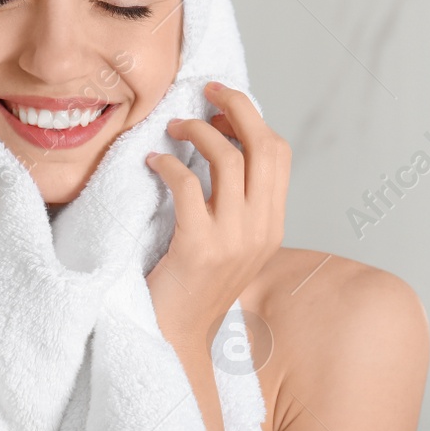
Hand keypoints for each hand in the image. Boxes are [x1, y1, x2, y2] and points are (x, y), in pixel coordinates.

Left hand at [144, 81, 290, 359]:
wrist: (174, 338)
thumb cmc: (190, 286)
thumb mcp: (227, 242)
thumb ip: (233, 202)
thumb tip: (217, 145)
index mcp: (272, 225)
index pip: (278, 153)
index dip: (252, 119)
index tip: (220, 105)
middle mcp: (262, 229)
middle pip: (263, 146)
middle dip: (236, 107)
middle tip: (204, 92)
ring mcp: (234, 240)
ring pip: (227, 158)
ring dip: (196, 131)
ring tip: (171, 129)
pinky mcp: (200, 248)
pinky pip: (187, 185)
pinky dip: (167, 165)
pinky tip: (151, 162)